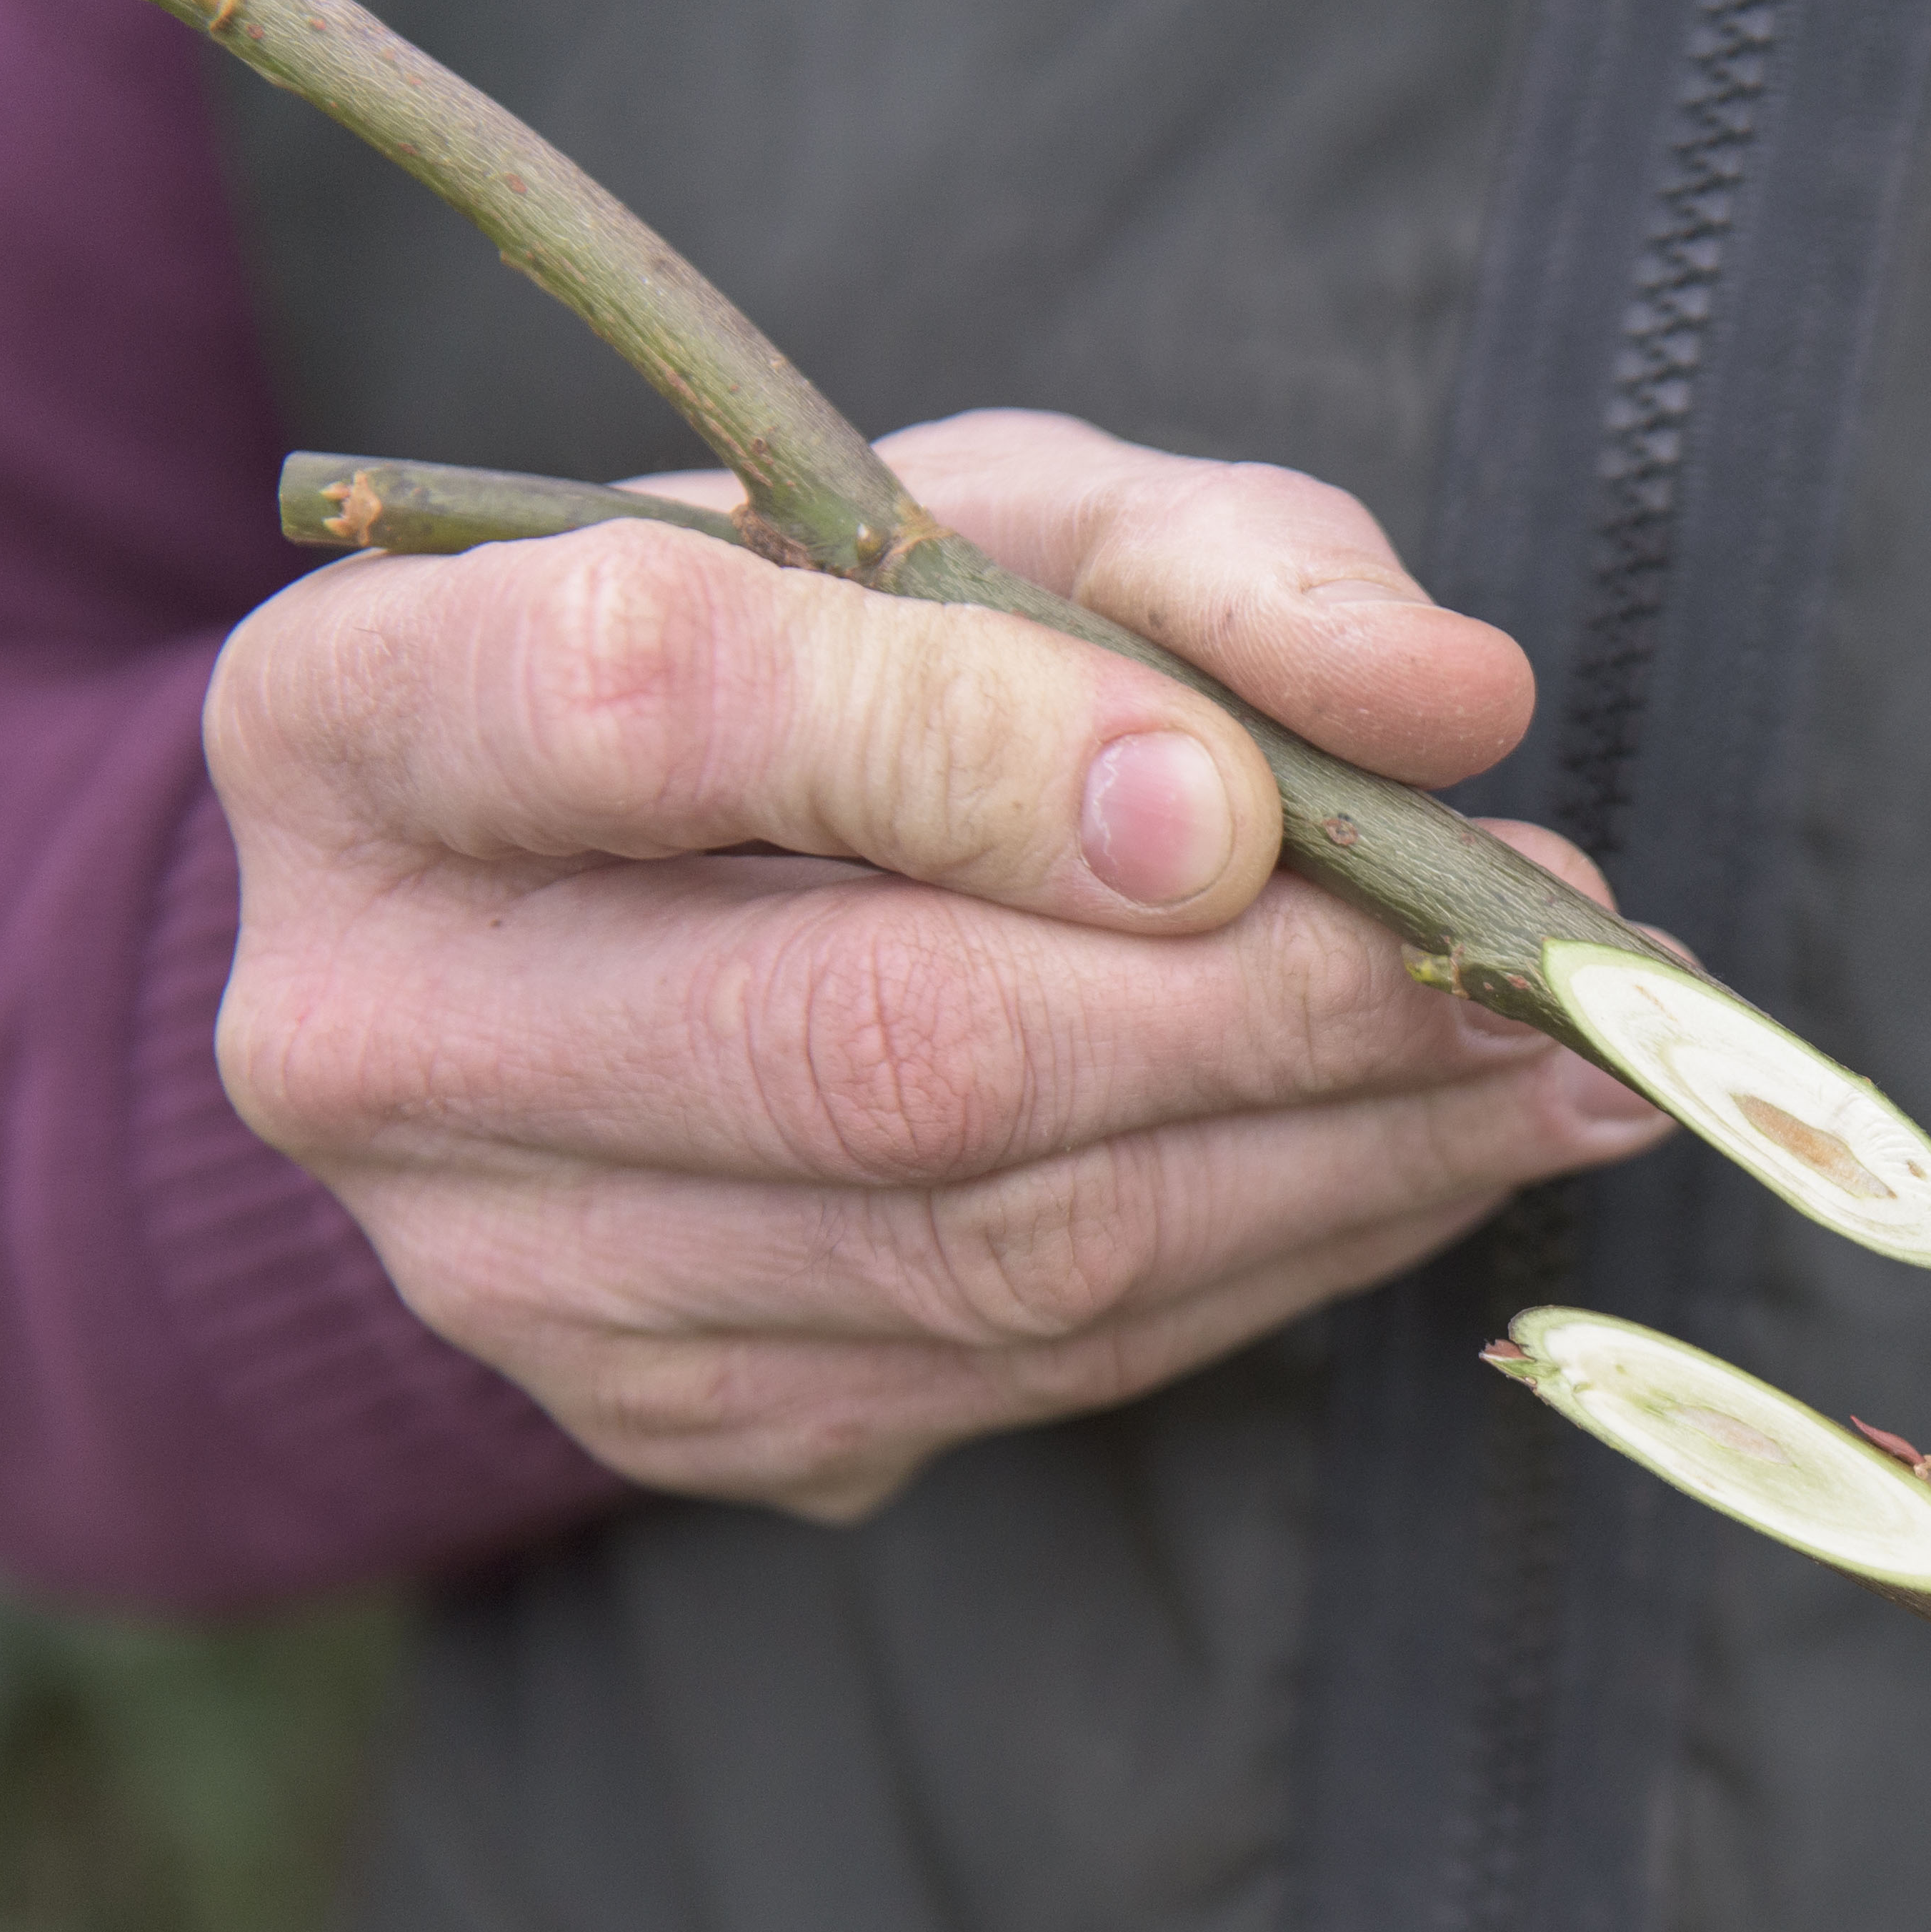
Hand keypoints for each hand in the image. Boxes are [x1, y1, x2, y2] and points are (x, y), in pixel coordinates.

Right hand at [203, 409, 1667, 1517]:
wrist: (590, 925)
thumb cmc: (794, 667)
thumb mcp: (967, 515)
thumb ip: (1209, 561)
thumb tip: (1450, 693)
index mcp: (365, 715)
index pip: (654, 704)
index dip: (972, 751)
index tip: (1248, 797)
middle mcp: (383, 1028)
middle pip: (885, 1045)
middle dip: (1276, 1006)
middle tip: (1546, 957)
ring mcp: (516, 1271)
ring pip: (999, 1248)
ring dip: (1345, 1158)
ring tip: (1565, 1063)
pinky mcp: (682, 1416)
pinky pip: (1039, 1366)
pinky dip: (1282, 1257)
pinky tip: (1432, 1162)